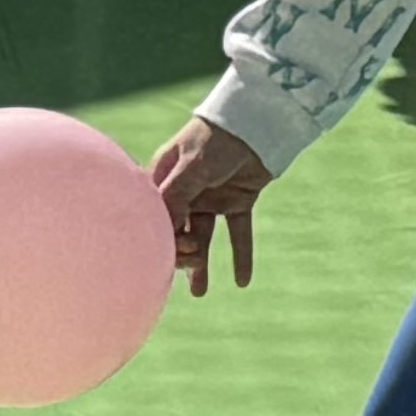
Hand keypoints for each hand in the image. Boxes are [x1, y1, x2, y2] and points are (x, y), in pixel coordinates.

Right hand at [151, 117, 268, 292]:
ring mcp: (211, 197)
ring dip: (202, 264)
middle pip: (178, 231)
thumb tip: (159, 233)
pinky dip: (241, 256)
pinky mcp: (238, 202)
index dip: (162, 238)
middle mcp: (184, 191)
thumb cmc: (217, 138)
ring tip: (200, 293)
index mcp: (164, 180)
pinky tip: (242, 282)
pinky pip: (237, 233)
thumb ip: (175, 198)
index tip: (169, 253)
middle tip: (193, 270)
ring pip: (204, 237)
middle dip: (183, 253)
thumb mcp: (192, 168)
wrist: (258, 121)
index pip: (157, 218)